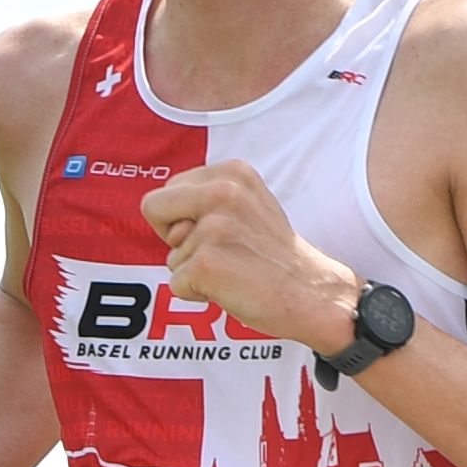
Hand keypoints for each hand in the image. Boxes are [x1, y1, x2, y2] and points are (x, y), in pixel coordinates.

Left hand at [143, 160, 360, 351]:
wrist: (313, 293)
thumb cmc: (275, 256)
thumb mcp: (248, 204)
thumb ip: (208, 197)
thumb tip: (157, 203)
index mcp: (232, 172)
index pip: (168, 188)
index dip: (182, 217)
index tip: (217, 233)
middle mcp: (222, 191)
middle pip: (153, 208)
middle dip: (173, 237)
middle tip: (217, 252)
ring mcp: (213, 227)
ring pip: (169, 255)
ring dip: (194, 271)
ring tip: (235, 270)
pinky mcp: (206, 263)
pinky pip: (176, 284)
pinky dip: (198, 294)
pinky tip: (232, 288)